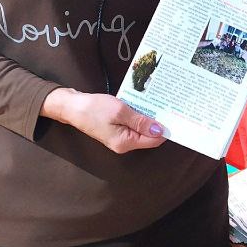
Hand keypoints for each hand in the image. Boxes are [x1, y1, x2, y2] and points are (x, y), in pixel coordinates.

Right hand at [42, 88, 165, 153]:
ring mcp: (120, 137)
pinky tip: (143, 105)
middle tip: (168, 105)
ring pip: (142, 129)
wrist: (72, 106)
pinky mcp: (116, 129)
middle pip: (149, 136)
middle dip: (158, 122)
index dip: (165, 128)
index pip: (153, 140)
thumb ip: (140, 121)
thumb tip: (159, 130)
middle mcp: (124, 144)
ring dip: (149, 117)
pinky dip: (139, 115)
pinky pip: (134, 124)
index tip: (175, 114)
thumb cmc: (94, 108)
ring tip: (158, 103)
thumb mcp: (119, 111)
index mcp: (125, 143)